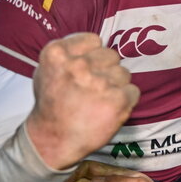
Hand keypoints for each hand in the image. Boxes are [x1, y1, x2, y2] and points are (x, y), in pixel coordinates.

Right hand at [26, 33, 139, 169]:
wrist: (53, 140)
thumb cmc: (52, 105)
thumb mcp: (47, 71)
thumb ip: (69, 54)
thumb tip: (96, 44)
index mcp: (57, 53)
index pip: (94, 40)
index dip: (93, 55)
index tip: (87, 68)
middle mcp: (78, 65)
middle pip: (111, 55)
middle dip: (106, 70)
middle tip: (93, 88)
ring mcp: (99, 82)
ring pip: (124, 73)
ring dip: (116, 86)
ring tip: (98, 101)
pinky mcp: (117, 99)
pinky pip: (133, 91)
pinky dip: (125, 101)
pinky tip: (108, 110)